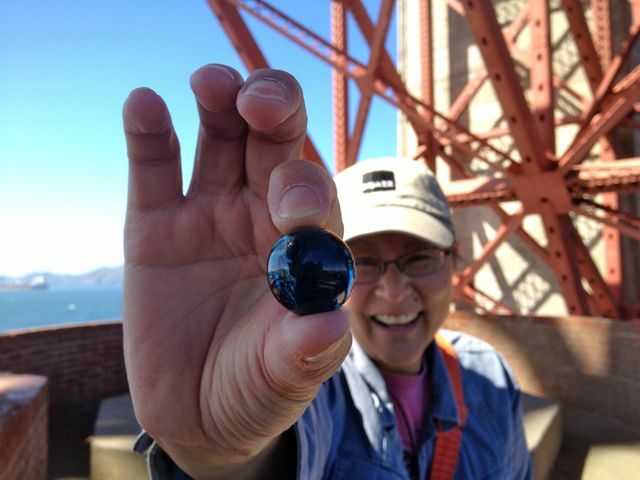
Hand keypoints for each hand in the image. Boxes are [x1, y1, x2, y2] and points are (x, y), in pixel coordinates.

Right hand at [122, 64, 350, 477]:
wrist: (198, 412)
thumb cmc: (256, 389)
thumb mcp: (282, 378)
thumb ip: (303, 352)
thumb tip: (326, 325)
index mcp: (305, 247)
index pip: (317, 198)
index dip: (307, 192)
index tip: (295, 208)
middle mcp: (262, 218)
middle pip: (275, 145)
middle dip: (275, 114)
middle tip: (261, 101)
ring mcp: (209, 215)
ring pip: (220, 139)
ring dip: (220, 102)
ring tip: (212, 82)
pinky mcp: (155, 225)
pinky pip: (154, 168)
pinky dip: (148, 133)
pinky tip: (144, 104)